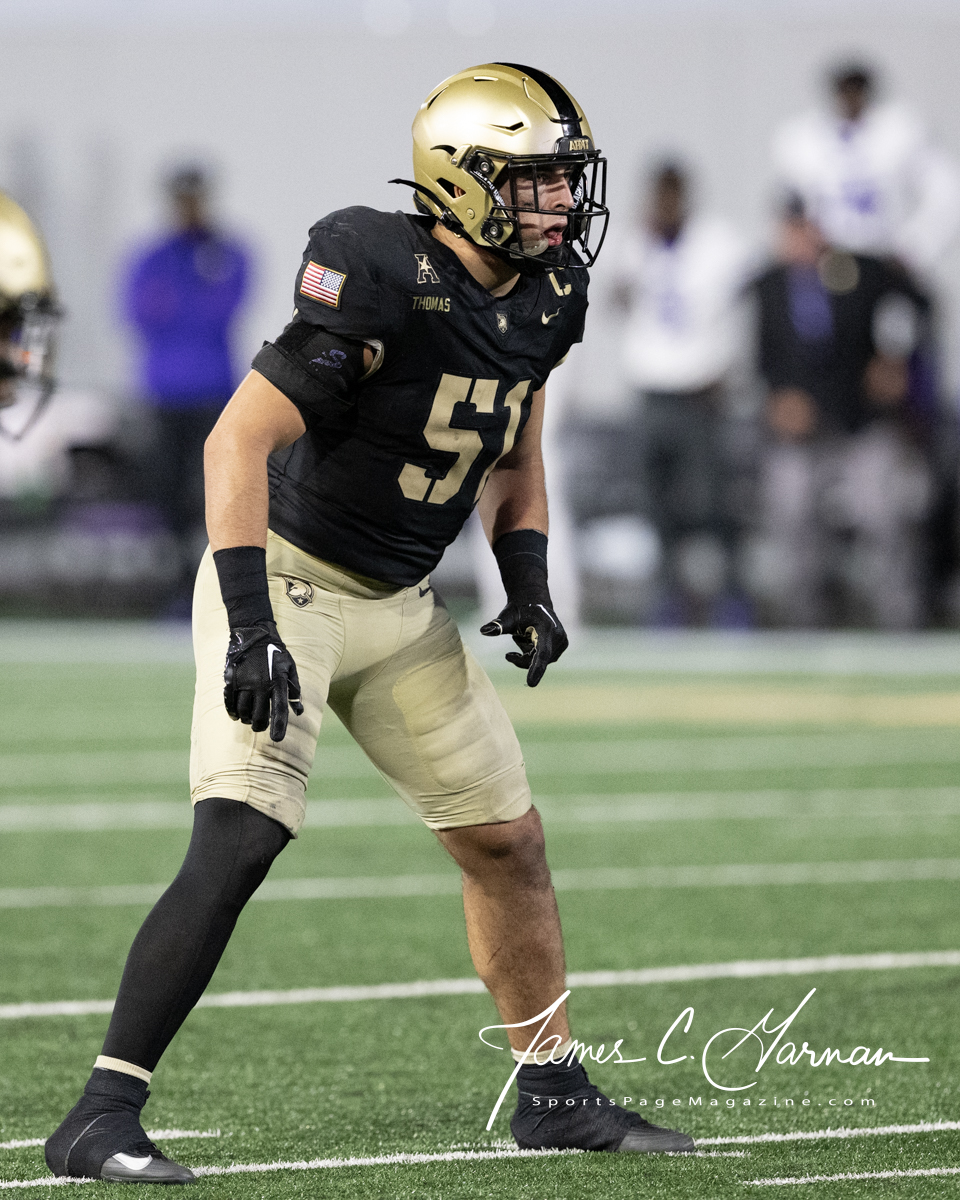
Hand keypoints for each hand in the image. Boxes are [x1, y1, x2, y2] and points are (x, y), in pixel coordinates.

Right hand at [223, 621, 302, 741]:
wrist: (253, 634)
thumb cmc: (276, 653)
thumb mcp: (290, 668)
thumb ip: (294, 690)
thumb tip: (298, 712)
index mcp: (277, 682)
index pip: (279, 710)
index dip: (279, 726)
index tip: (277, 739)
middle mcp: (260, 684)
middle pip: (258, 716)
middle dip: (260, 725)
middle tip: (260, 726)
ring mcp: (244, 683)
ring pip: (243, 712)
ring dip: (246, 719)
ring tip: (249, 718)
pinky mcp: (231, 680)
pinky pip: (230, 704)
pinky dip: (233, 712)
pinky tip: (236, 714)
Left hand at [480, 602, 567, 687]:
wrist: (534, 603)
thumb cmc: (519, 610)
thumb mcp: (507, 617)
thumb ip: (498, 625)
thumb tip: (484, 630)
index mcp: (546, 628)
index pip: (542, 653)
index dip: (536, 669)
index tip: (531, 684)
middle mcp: (558, 636)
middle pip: (538, 660)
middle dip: (523, 659)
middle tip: (508, 654)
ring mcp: (562, 642)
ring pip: (541, 662)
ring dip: (528, 655)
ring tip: (522, 639)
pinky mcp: (562, 646)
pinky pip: (544, 659)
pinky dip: (533, 655)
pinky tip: (528, 642)